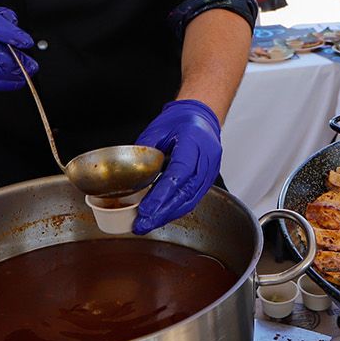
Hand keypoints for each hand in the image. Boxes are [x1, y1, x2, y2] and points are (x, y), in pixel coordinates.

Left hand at [133, 99, 220, 233]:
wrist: (201, 116)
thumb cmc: (181, 120)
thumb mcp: (158, 129)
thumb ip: (145, 151)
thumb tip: (129, 174)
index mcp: (194, 140)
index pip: (179, 173)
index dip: (162, 194)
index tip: (145, 210)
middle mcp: (207, 157)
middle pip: (186, 192)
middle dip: (163, 212)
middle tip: (142, 224)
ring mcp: (211, 169)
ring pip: (191, 199)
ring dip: (169, 214)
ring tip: (148, 224)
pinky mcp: (209, 179)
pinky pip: (194, 198)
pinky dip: (177, 209)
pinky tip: (162, 215)